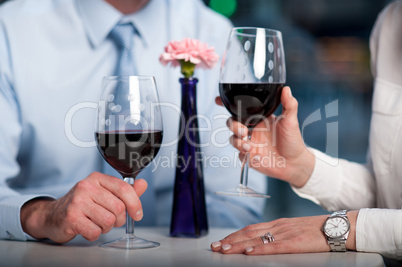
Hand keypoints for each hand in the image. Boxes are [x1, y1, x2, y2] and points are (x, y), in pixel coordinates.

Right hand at [20, 172, 146, 242]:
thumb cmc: (81, 204)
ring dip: (106, 227)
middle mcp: (86, 187)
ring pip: (108, 221)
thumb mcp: (103, 193)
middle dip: (119, 219)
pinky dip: (94, 234)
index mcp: (97, 178)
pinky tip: (87, 228)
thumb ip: (124, 191)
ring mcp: (77, 202)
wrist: (52, 215)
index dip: (135, 203)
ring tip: (97, 223)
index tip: (137, 214)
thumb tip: (143, 184)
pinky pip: (95, 231)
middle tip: (110, 220)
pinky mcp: (71, 218)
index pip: (124, 188)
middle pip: (118, 207)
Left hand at [210, 211, 356, 254]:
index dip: (234, 235)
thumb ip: (279, 233)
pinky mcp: (294, 243)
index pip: (250, 229)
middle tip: (215, 247)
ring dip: (237, 245)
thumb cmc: (317, 230)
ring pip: (256, 239)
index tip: (221, 241)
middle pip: (248, 233)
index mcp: (278, 223)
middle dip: (230, 240)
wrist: (338, 227)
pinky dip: (259, 249)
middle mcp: (278, 226)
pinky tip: (248, 252)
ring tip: (223, 250)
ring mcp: (285, 234)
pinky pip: (273, 246)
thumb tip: (264, 241)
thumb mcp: (294, 228)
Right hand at [216, 86, 314, 187]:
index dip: (227, 104)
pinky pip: (240, 156)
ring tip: (248, 147)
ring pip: (233, 139)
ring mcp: (249, 143)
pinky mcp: (249, 157)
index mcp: (258, 119)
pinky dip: (245, 156)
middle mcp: (252, 130)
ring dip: (237, 142)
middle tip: (243, 131)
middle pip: (232, 123)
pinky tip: (257, 157)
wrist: (295, 163)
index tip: (218, 100)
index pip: (240, 109)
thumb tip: (286, 89)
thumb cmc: (293, 141)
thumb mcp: (291, 120)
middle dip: (232, 126)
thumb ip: (289, 104)